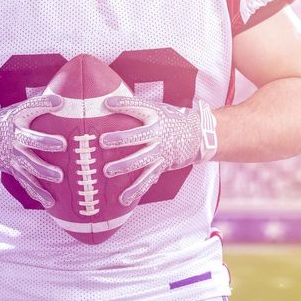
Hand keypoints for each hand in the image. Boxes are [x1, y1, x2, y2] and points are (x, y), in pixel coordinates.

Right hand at [0, 95, 66, 207]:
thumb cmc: (7, 120)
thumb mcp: (17, 109)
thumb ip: (39, 104)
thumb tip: (67, 94)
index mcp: (16, 119)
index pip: (30, 109)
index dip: (43, 104)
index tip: (59, 102)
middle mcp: (14, 138)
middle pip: (31, 140)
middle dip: (46, 142)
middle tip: (63, 144)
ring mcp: (13, 156)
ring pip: (29, 165)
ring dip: (44, 172)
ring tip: (60, 177)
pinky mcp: (14, 170)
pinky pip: (27, 184)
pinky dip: (38, 194)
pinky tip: (51, 202)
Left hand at [99, 96, 217, 205]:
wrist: (197, 136)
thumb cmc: (170, 120)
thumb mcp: (157, 109)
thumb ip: (135, 107)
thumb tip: (107, 102)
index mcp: (155, 116)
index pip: (138, 107)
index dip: (123, 104)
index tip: (108, 103)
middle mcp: (158, 134)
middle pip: (138, 137)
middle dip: (120, 139)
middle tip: (103, 141)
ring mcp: (160, 152)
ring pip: (141, 160)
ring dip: (124, 166)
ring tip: (108, 171)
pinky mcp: (161, 166)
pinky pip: (147, 179)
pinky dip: (135, 190)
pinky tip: (123, 199)